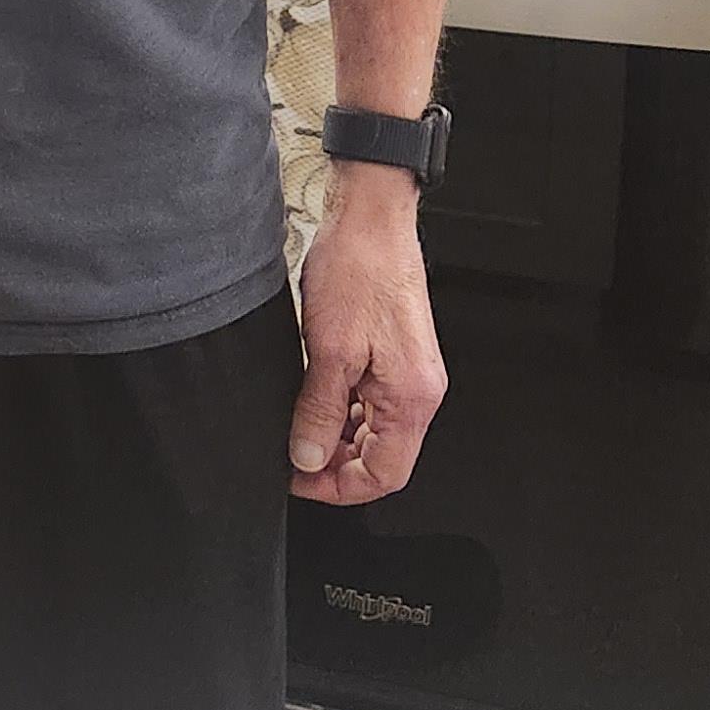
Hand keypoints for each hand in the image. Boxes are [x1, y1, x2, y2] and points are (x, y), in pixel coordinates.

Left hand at [289, 168, 447, 503]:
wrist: (370, 222)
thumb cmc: (358, 272)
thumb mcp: (328, 350)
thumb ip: (319, 409)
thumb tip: (307, 456)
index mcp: (412, 398)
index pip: (385, 474)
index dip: (340, 488)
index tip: (300, 482)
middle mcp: (418, 392)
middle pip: (381, 457)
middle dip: (335, 466)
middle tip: (290, 457)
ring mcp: (408, 376)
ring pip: (374, 432)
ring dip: (336, 438)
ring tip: (296, 429)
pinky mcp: (395, 359)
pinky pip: (370, 404)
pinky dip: (342, 412)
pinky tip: (312, 402)